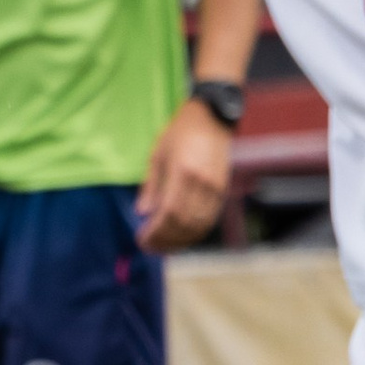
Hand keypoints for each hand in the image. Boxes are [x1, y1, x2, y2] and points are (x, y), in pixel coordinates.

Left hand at [138, 102, 232, 251]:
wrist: (213, 117)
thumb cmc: (180, 133)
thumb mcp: (158, 155)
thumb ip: (151, 186)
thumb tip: (143, 212)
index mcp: (184, 171)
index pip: (170, 212)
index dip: (156, 231)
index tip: (142, 239)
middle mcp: (203, 182)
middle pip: (185, 223)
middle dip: (165, 240)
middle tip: (149, 246)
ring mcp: (216, 187)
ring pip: (199, 225)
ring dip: (180, 240)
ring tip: (163, 245)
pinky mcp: (223, 190)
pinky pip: (209, 219)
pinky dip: (194, 232)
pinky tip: (181, 235)